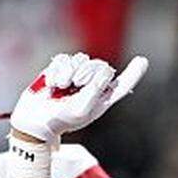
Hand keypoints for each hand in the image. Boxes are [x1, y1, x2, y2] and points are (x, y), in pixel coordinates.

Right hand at [10, 52, 147, 145]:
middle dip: (89, 73)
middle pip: (101, 66)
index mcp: (102, 99)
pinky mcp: (60, 69)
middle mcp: (91, 86)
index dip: (133, 73)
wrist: (35, 119)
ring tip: (62, 87)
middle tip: (76, 85)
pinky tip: (53, 84)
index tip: (142, 60)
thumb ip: (96, 88)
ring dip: (71, 72)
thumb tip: (103, 69)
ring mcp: (76, 76)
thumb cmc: (61, 119)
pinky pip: (65, 59)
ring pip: (82, 59)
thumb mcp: (84, 108)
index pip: (121, 84)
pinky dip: (59, 70)